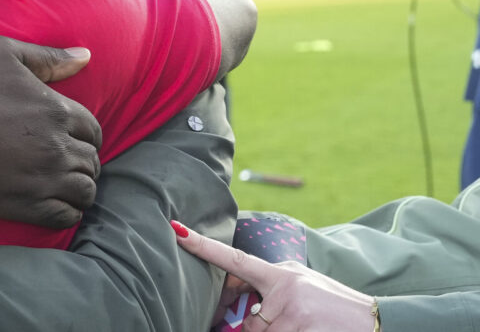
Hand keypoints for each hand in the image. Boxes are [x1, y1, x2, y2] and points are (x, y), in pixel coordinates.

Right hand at [0, 36, 100, 228]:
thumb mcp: (2, 52)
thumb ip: (48, 56)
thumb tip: (87, 56)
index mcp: (56, 110)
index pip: (94, 131)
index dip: (85, 135)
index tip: (70, 138)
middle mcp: (55, 147)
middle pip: (91, 162)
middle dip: (82, 160)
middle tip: (63, 161)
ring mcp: (40, 179)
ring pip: (84, 191)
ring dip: (79, 187)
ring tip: (62, 184)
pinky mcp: (22, 205)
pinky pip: (65, 216)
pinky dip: (68, 211)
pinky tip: (55, 203)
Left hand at [173, 221, 377, 331]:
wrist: (375, 321)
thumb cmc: (333, 305)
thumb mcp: (301, 284)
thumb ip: (270, 286)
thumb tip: (239, 293)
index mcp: (280, 274)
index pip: (234, 259)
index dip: (203, 246)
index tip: (176, 230)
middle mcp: (283, 290)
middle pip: (248, 321)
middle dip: (260, 328)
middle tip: (294, 321)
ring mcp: (291, 315)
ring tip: (304, 326)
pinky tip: (306, 330)